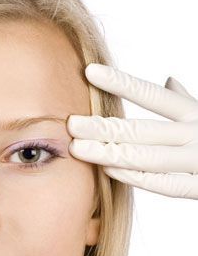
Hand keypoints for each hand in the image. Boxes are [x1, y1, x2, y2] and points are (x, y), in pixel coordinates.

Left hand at [67, 64, 197, 198]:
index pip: (151, 94)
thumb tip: (168, 79)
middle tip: (70, 123)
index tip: (89, 72)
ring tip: (78, 148)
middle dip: (103, 125)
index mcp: (195, 112)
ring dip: (109, 152)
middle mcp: (196, 133)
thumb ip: (187, 100)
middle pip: (141, 128)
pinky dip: (137, 177)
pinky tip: (108, 171)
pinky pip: (166, 184)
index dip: (120, 83)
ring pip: (147, 156)